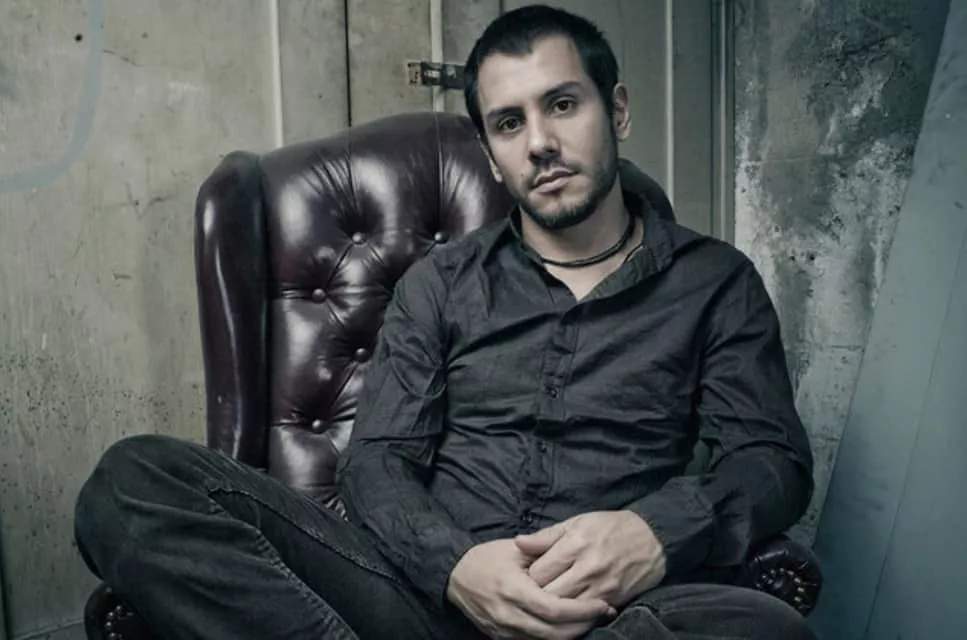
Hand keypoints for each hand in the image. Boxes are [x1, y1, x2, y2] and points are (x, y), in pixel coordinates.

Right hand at [447, 538, 616, 638]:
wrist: (456, 577)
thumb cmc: (488, 558)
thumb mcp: (515, 550)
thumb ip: (543, 555)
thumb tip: (576, 560)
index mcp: (513, 589)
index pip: (554, 608)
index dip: (581, 610)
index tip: (602, 604)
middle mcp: (508, 614)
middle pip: (554, 632)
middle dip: (583, 625)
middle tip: (603, 613)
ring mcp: (504, 630)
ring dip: (572, 634)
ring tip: (590, 621)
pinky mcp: (501, 638)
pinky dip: (554, 638)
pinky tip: (568, 628)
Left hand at [514, 511, 665, 606]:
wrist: (651, 539)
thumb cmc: (609, 527)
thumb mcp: (576, 523)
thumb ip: (546, 536)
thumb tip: (519, 542)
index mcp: (575, 545)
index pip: (538, 572)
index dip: (528, 576)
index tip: (527, 575)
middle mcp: (587, 568)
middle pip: (548, 594)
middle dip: (537, 595)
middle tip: (534, 592)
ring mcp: (601, 587)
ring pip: (565, 609)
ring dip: (553, 608)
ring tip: (548, 601)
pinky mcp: (612, 601)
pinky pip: (585, 617)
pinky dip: (573, 616)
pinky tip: (567, 610)